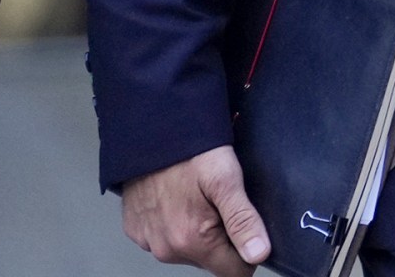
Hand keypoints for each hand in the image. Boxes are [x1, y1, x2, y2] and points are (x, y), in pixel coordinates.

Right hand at [120, 146, 271, 275]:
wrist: (148, 132)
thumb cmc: (190, 152)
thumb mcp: (226, 180)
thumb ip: (243, 221)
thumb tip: (259, 255)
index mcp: (192, 241)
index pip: (233, 271)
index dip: (248, 251)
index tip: (248, 225)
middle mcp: (166, 249)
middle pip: (211, 260)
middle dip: (223, 237)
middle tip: (222, 202)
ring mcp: (148, 241)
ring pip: (189, 250)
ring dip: (199, 231)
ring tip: (199, 196)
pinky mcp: (135, 230)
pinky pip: (165, 237)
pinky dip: (176, 223)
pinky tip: (179, 198)